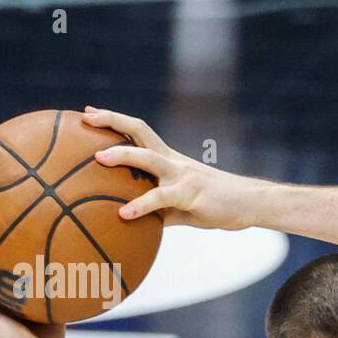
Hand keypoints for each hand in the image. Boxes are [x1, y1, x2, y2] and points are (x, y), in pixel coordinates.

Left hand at [82, 107, 268, 229]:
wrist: (250, 203)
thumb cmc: (216, 204)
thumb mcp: (182, 205)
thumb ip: (158, 209)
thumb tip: (134, 222)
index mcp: (170, 160)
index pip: (138, 132)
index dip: (114, 121)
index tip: (90, 114)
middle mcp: (173, 162)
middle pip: (139, 132)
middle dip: (112, 122)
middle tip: (86, 118)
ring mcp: (182, 176)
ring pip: (148, 159)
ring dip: (122, 155)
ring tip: (98, 158)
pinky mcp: (191, 194)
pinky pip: (162, 198)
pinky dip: (141, 205)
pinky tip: (124, 214)